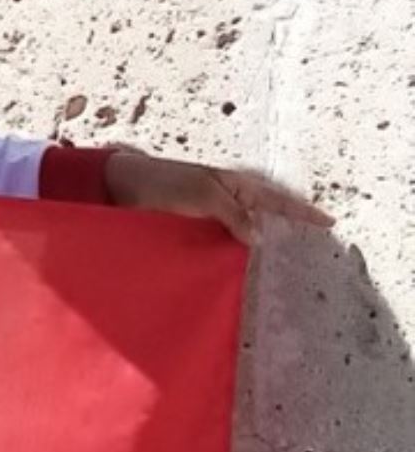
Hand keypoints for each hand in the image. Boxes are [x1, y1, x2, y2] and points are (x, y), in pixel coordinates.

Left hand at [104, 150, 332, 245]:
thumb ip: (232, 214)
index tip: (329, 223)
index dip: (301, 211)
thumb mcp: (202, 194)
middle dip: (286, 226)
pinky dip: (232, 252)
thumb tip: (261, 238)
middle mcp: (226, 198)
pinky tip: (236, 269)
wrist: (121, 186)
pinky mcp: (192, 227)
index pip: (275, 199)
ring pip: (244, 230)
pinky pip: (221, 241)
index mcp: (233, 185)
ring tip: (277, 264)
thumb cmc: (162, 182)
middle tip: (311, 242)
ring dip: (257, 243)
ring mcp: (210, 213)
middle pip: (263, 215)